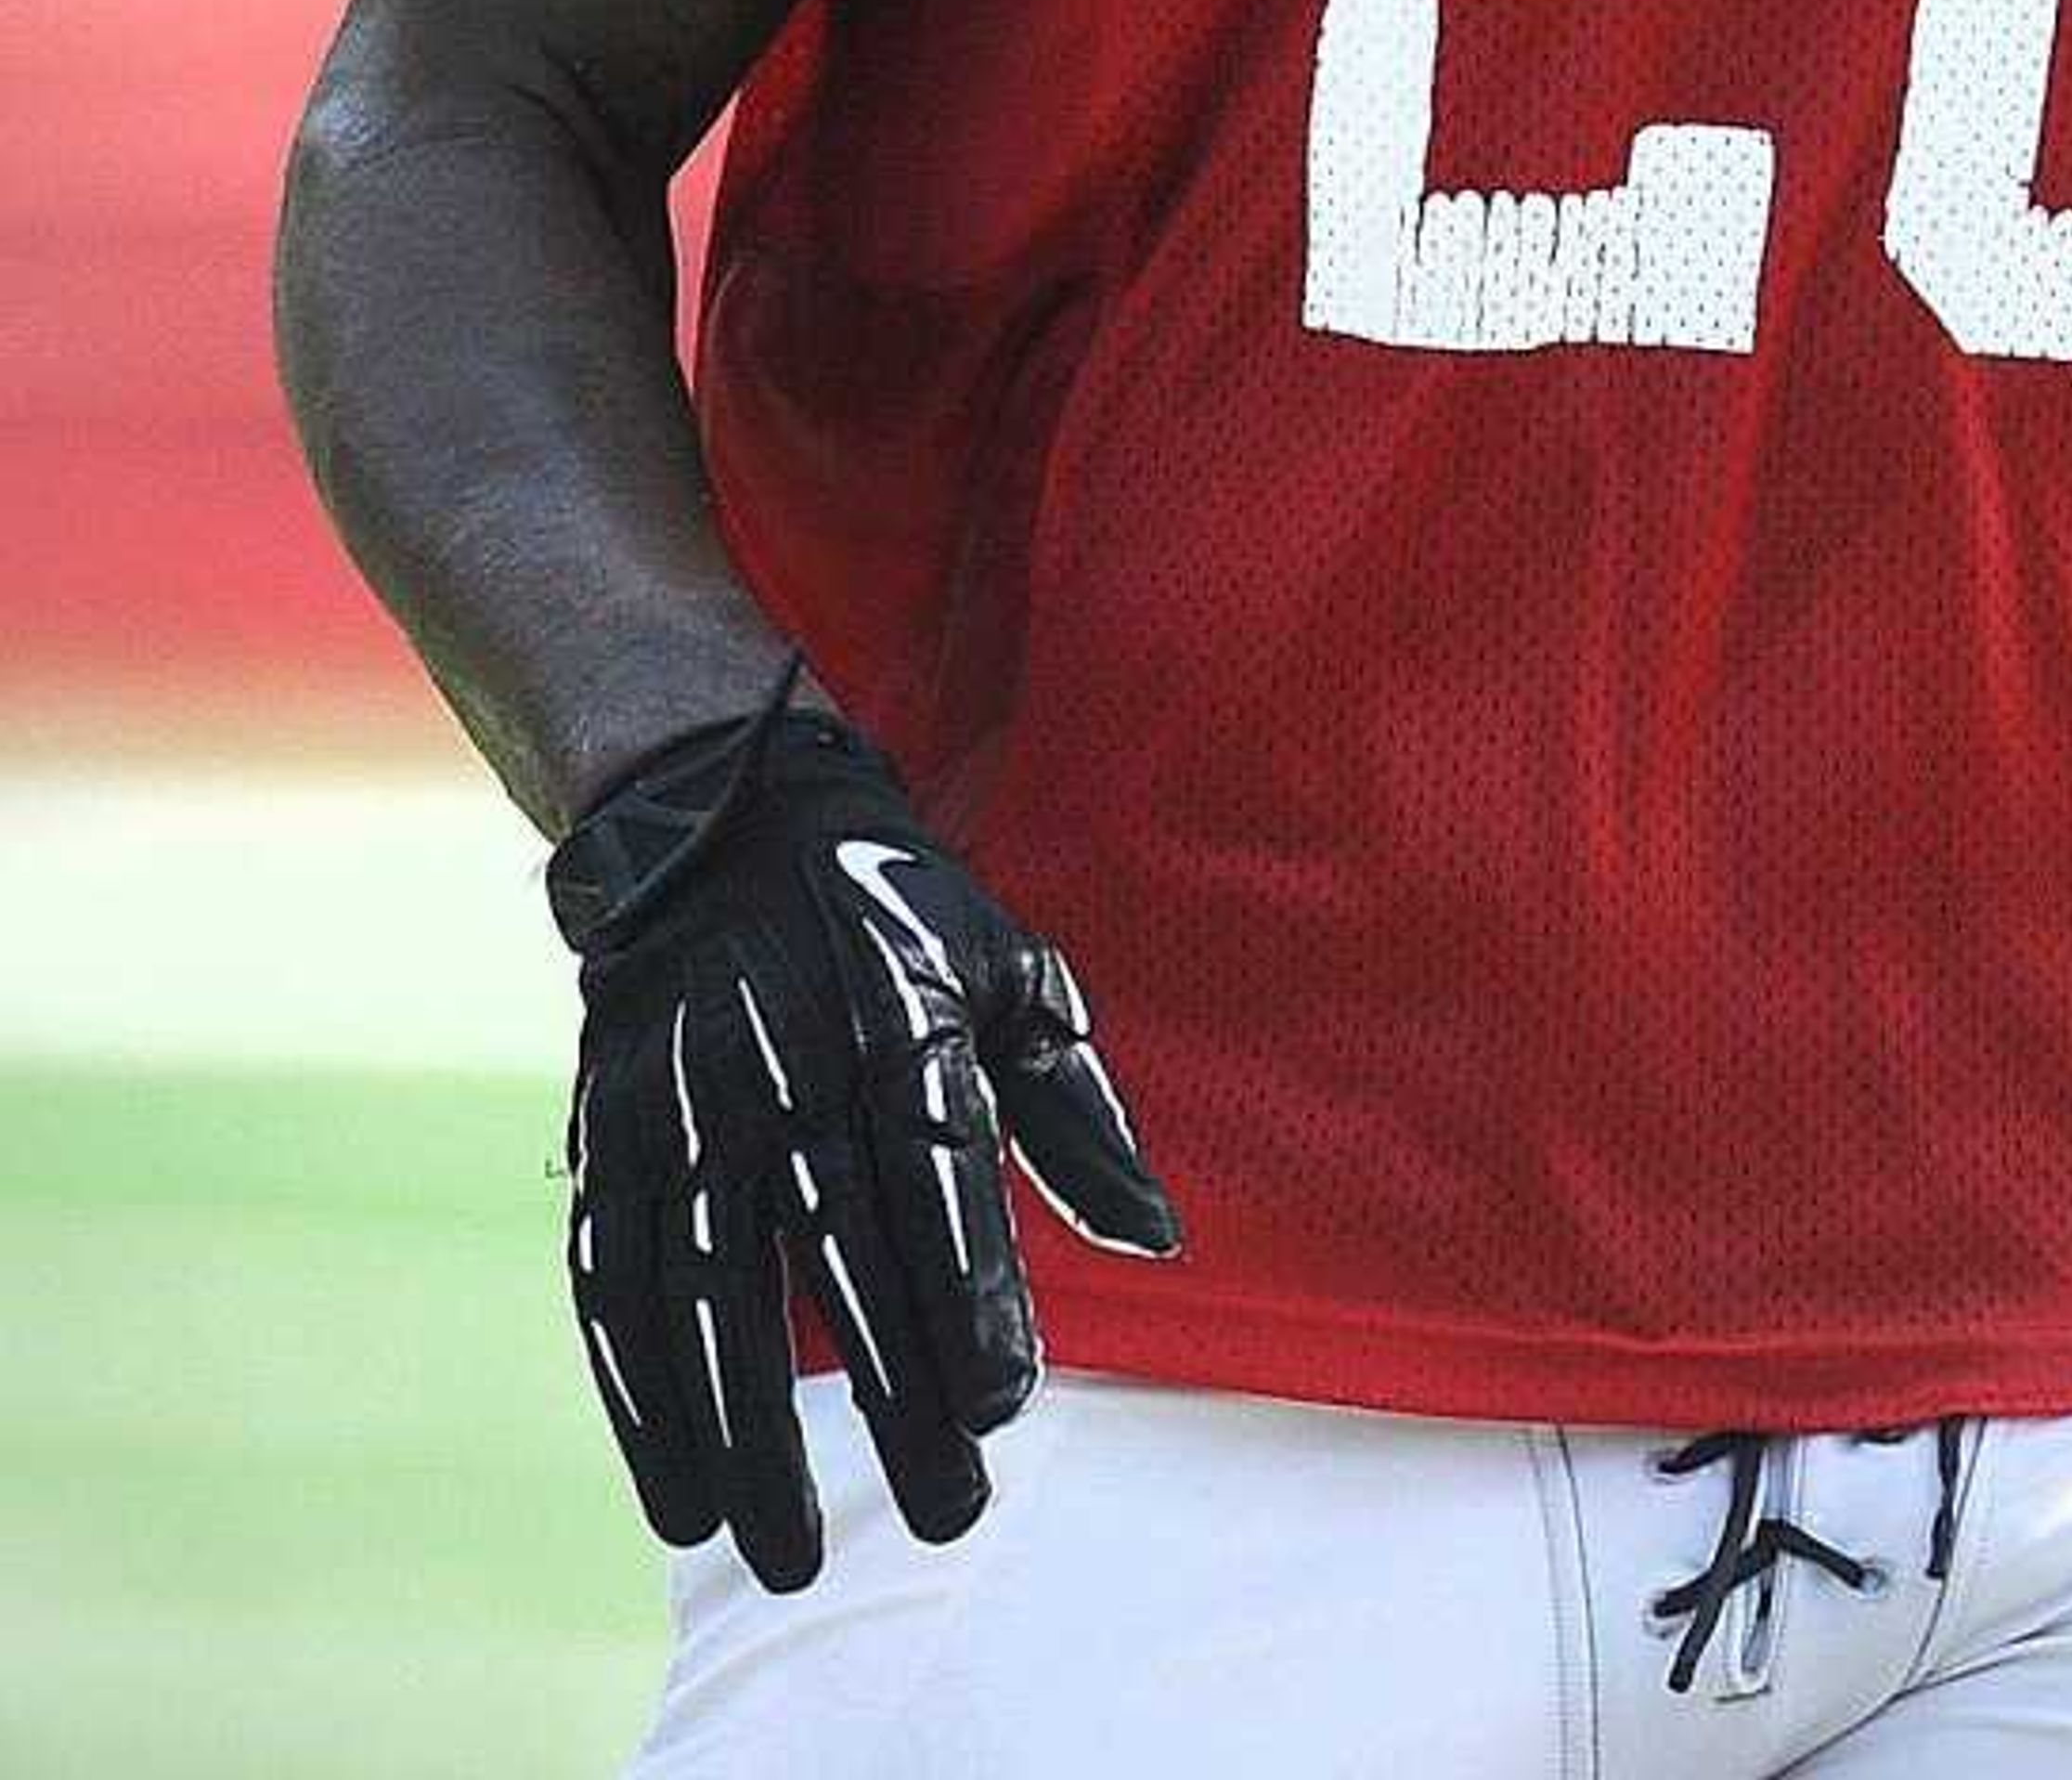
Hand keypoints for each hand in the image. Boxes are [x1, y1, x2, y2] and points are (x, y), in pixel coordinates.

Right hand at [545, 676, 1178, 1589]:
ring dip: (745, 1439)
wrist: (720, 822)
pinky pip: (615, 1286)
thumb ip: (1077, 1113)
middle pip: (837, 1259)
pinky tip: (682, 1498)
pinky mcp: (609, 1138)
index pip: (936, 1175)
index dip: (968, 1291)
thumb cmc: (897, 918)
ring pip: (712, 1297)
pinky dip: (641, 1400)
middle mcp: (786, 1070)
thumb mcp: (1009, 971)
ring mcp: (685, 1108)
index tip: (1003, 1403)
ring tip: (790, 1554)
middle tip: (942, 1519)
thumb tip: (1156, 1239)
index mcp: (898, 1022)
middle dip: (889, 1401)